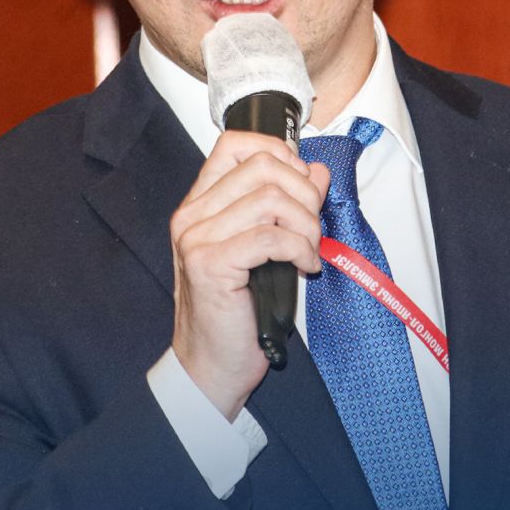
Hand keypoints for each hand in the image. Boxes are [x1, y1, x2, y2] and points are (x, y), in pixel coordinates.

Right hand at [169, 131, 329, 420]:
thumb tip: (317, 171)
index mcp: (201, 203)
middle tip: (312, 227)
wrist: (211, 366)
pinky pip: (271, 236)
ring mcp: (197, 238)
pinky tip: (305, 268)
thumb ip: (288, 205)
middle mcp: (192, 214)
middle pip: (262, 166)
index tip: (301, 184)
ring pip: (271, 198)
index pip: (236, 143)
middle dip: (304, 193)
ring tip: (308, 252)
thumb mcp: (266, 248)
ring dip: (306, 224)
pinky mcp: (211, 265)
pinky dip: (300, 248)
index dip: (279, 153)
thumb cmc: (237, 310)